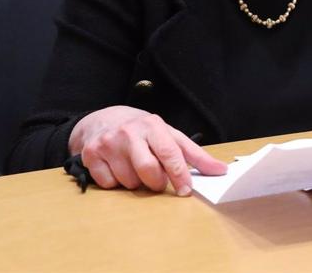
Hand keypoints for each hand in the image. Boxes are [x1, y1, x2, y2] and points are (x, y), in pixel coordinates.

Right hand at [68, 105, 226, 195]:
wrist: (102, 120)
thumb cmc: (142, 131)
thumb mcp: (169, 135)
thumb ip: (194, 154)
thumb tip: (220, 170)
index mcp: (153, 125)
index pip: (170, 153)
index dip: (179, 174)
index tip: (186, 190)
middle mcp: (129, 132)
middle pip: (148, 171)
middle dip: (156, 182)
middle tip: (156, 179)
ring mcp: (108, 143)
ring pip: (129, 181)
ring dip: (136, 182)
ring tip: (134, 166)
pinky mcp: (91, 155)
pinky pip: (109, 184)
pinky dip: (116, 183)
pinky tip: (117, 168)